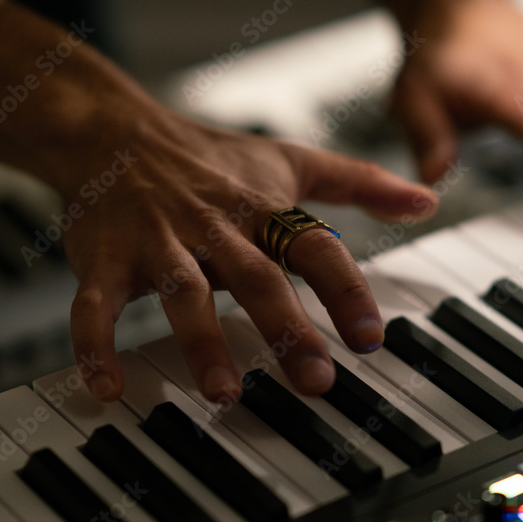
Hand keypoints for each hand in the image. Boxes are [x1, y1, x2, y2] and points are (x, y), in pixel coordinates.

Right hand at [55, 94, 437, 401]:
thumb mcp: (289, 160)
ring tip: (224, 391)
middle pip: (255, 276)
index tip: (371, 339)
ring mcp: (157, 241)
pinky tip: (106, 386)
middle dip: (287, 327)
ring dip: (202, 341)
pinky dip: (95, 344)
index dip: (345, 290)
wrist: (114, 130)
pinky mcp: (105, 257)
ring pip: (182, 291)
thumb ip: (358, 181)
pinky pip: (95, 304)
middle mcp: (214, 225)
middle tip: (315, 380)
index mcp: (260, 207)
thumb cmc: (210, 157)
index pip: (313, 246)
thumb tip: (426, 198)